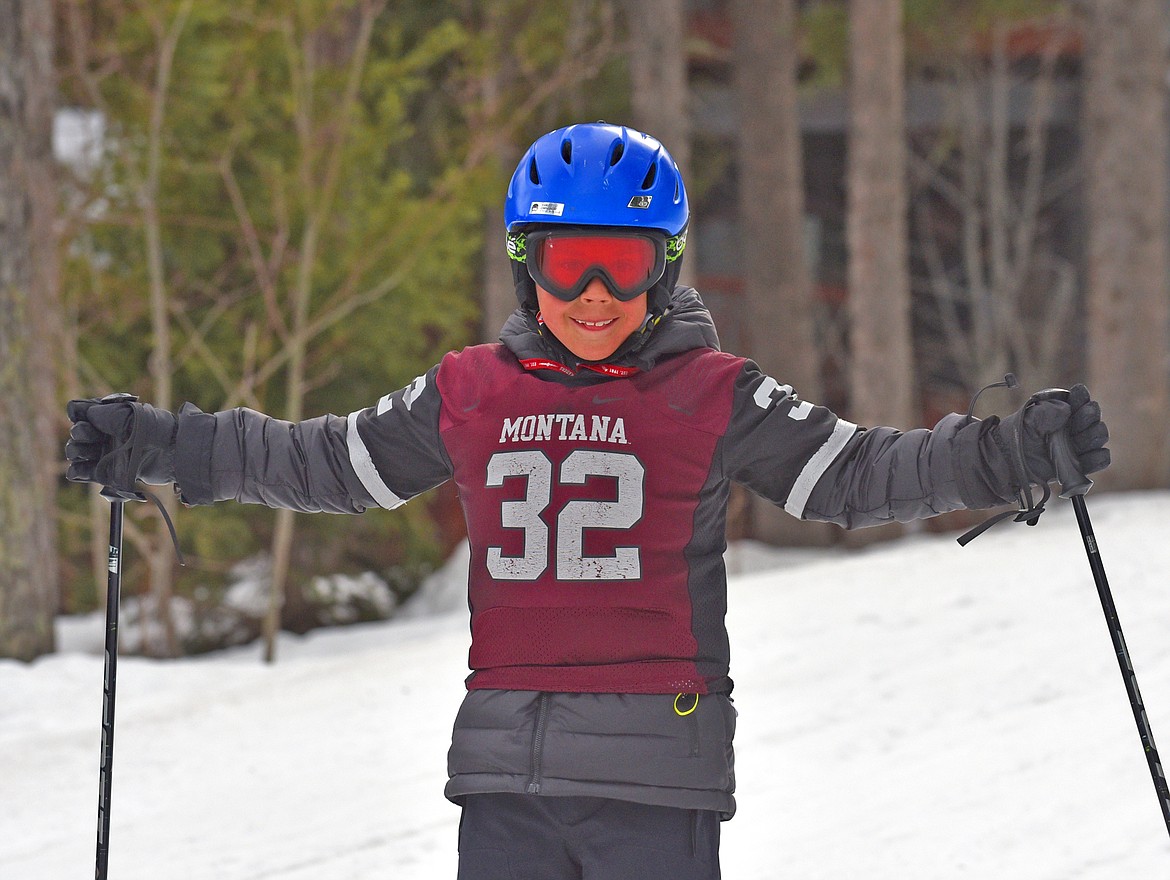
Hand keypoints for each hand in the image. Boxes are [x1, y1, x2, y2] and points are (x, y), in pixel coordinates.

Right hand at [66, 394, 177, 491]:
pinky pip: (84, 473)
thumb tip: (76, 412)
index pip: (80, 414)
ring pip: (77, 453)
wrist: (170, 452)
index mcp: (110, 418)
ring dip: (76, 452)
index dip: (79, 417)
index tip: (86, 420)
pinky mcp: (110, 473)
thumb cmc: (150, 428)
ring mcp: (107, 454)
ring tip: (87, 452)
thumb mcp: (123, 415)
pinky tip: (77, 470)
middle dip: (80, 435)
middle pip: (78, 435)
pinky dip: (77, 472)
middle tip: (93, 438)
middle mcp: (107, 435)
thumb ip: (98, 413)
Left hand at [995, 384, 1109, 486]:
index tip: (1077, 394)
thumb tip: (1067, 410)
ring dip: (1093, 436)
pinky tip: (1087, 455)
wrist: (1006, 460)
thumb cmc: (1016, 435)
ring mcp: (1077, 447)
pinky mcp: (1078, 465)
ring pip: (1098, 437)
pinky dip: (1098, 457)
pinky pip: (1099, 460)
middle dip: (1089, 417)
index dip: (1081, 397)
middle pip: (1093, 419)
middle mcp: (1073, 428)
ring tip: (1078, 438)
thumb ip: (1046, 411)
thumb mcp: (1028, 418)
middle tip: (1076, 420)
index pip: (1080, 401)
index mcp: (1062, 412)